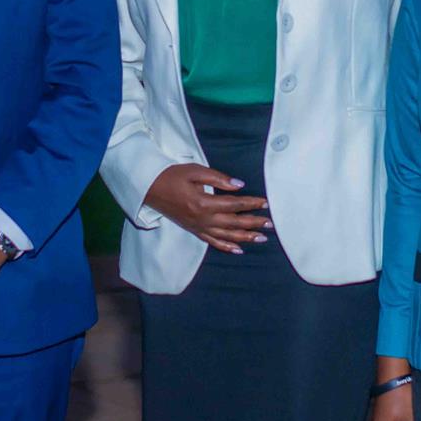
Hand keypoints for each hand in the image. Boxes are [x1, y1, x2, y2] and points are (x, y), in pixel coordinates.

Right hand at [144, 164, 270, 254]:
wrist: (149, 189)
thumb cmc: (172, 176)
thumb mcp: (194, 171)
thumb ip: (218, 178)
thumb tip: (239, 185)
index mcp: (204, 202)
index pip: (234, 204)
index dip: (251, 203)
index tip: (265, 203)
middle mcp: (203, 219)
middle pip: (234, 222)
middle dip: (254, 223)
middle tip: (270, 224)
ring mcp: (198, 227)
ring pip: (226, 235)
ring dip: (245, 237)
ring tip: (261, 238)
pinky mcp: (194, 230)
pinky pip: (212, 242)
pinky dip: (226, 246)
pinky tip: (239, 249)